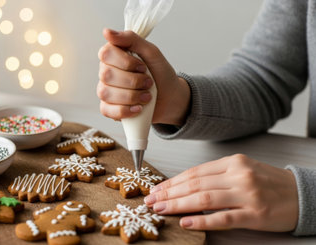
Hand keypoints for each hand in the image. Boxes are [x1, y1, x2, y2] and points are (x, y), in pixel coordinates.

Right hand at [97, 28, 190, 125]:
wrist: (170, 98)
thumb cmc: (160, 73)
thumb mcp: (151, 52)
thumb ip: (131, 39)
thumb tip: (106, 32)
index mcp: (114, 56)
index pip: (105, 53)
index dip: (125, 62)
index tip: (142, 66)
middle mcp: (106, 72)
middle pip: (106, 75)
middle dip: (132, 81)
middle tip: (149, 83)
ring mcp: (106, 91)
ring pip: (106, 93)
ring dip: (131, 96)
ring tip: (147, 97)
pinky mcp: (109, 109)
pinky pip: (107, 110)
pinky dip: (125, 110)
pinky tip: (138, 108)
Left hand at [144, 154, 298, 231]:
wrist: (302, 194)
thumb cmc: (269, 183)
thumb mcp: (242, 171)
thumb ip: (216, 176)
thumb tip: (184, 186)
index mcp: (233, 162)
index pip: (195, 172)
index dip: (172, 182)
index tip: (157, 190)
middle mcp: (239, 175)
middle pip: (195, 184)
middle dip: (169, 194)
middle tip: (152, 201)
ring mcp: (247, 194)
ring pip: (204, 199)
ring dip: (179, 205)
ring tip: (162, 210)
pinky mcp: (255, 214)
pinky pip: (223, 217)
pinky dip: (203, 220)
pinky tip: (187, 222)